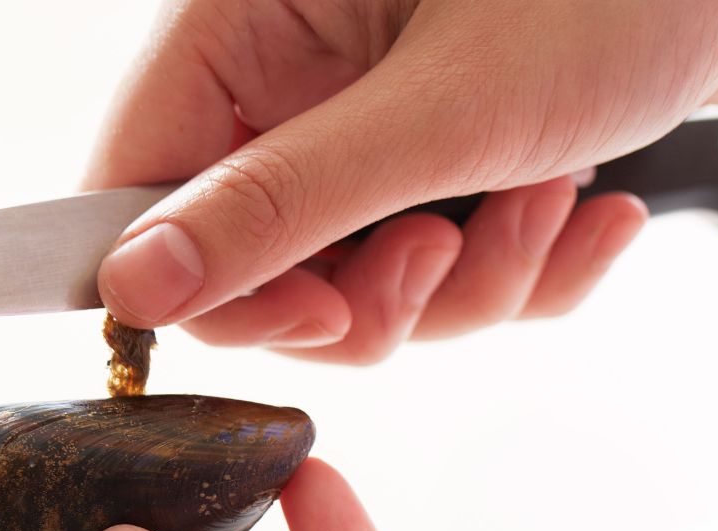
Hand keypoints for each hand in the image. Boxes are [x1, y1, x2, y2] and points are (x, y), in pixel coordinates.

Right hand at [87, 0, 717, 362]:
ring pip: (355, 281)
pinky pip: (439, 272)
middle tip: (444, 256)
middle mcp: (290, 81)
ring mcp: (364, 127)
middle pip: (253, 258)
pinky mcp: (438, 164)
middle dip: (368, 294)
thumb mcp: (440, 111)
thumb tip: (133, 289)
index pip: (139, 189)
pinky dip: (517, 267)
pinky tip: (584, 211)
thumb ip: (277, 206)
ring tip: (546, 202)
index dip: (205, 281)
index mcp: (243, 27)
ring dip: (466, 281)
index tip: (314, 314)